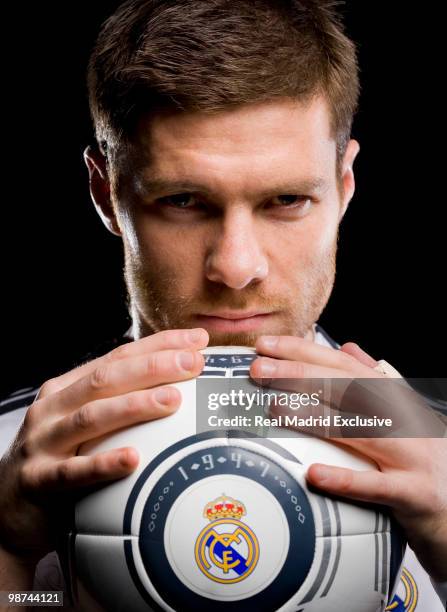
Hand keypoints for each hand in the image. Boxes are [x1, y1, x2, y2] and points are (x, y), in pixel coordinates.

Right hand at [0, 328, 207, 565]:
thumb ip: (115, 404)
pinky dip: (103, 464)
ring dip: (134, 405)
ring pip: (91, 416)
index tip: (195, 340)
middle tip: (193, 362)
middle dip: (153, 366)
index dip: (158, 345)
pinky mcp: (38, 480)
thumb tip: (176, 389)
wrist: (5, 506)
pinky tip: (132, 459)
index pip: (118, 357)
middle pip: (107, 378)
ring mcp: (43, 442)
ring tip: (173, 399)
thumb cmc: (57, 458)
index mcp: (67, 388)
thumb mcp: (80, 423)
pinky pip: (73, 472)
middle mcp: (53, 408)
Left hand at [251, 335, 446, 580]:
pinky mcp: (414, 493)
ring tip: (275, 408)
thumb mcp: (403, 412)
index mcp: (394, 396)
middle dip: (300, 375)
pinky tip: (313, 473)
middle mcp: (403, 417)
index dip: (303, 351)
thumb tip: (349, 346)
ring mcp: (411, 454)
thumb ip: (375, 379)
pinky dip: (345, 479)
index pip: (343, 364)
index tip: (266, 346)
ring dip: (315, 417)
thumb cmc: (423, 455)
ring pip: (359, 429)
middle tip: (259, 371)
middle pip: (347, 388)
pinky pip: (376, 487)